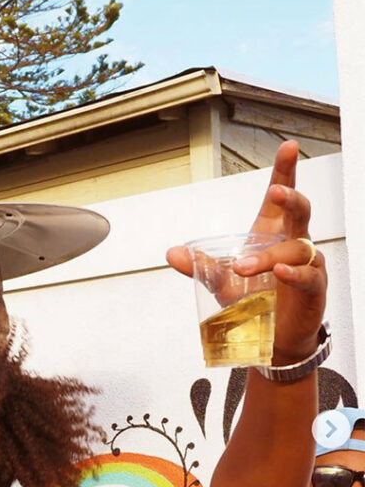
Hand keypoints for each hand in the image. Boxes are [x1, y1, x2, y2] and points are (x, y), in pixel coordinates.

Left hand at [167, 140, 326, 363]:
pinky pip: (308, 275)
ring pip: (296, 248)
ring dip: (268, 256)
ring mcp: (307, 265)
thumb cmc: (254, 301)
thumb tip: (172, 252)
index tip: (287, 147)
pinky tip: (280, 272)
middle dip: (290, 197)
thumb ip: (200, 265)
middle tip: (276, 191)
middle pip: (299, 211)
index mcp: (270, 235)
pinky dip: (293, 273)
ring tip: (243, 267)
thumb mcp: (221, 281)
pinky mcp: (313, 289)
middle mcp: (292, 244)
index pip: (279, 199)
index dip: (285, 172)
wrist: (272, 339)